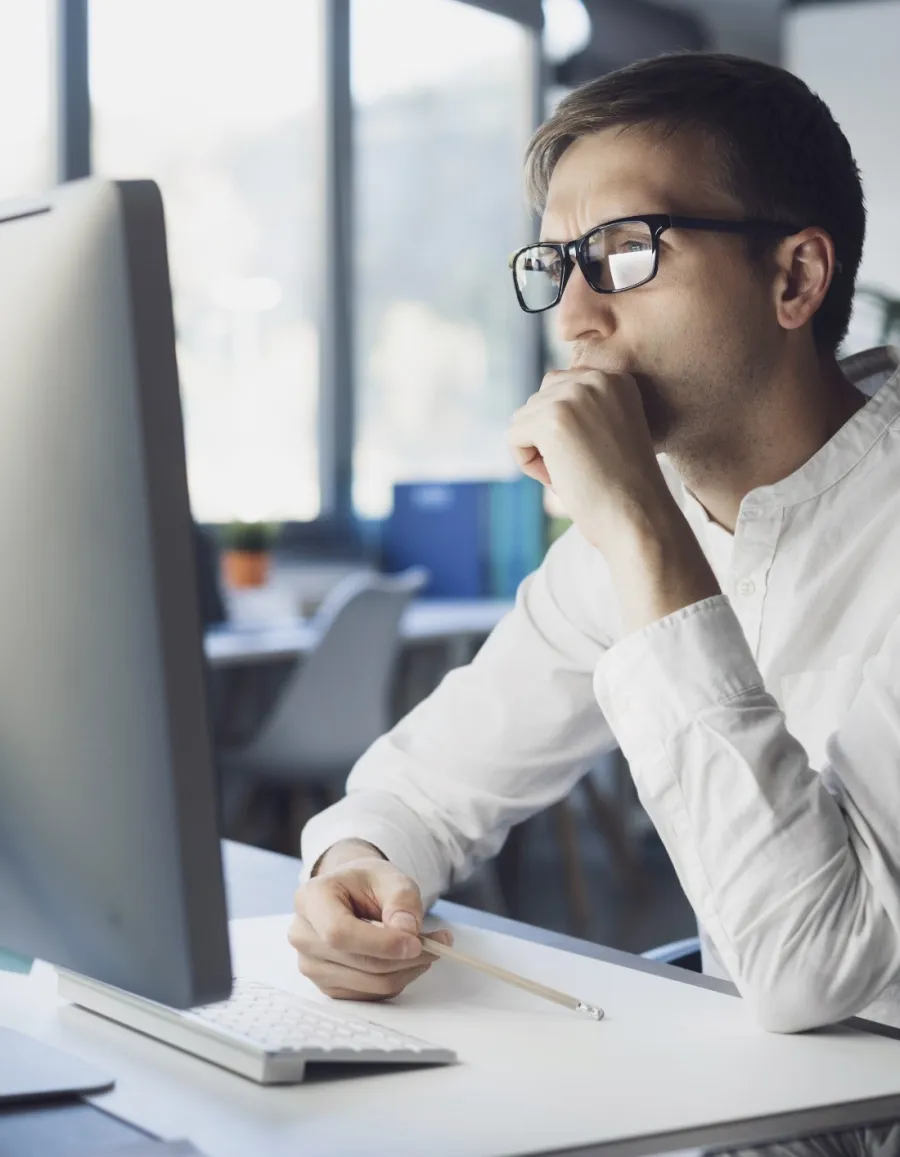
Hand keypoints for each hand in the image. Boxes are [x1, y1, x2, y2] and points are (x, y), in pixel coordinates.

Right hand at [288, 843, 452, 1000]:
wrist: (351, 893)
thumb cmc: (366, 883)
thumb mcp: (390, 877)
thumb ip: (401, 899)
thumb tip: (406, 931)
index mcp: (311, 899)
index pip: (340, 933)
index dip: (381, 944)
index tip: (416, 942)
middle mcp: (303, 935)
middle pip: (359, 962)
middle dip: (405, 957)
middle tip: (439, 943)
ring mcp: (311, 965)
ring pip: (369, 983)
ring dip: (406, 970)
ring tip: (426, 947)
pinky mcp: (327, 986)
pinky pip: (370, 995)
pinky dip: (397, 980)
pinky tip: (405, 959)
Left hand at [507, 368, 675, 550]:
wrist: (639, 517)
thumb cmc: (623, 490)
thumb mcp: (608, 434)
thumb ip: (582, 412)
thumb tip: (526, 412)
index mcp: (616, 379)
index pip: (559, 388)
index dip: (565, 431)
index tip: (593, 455)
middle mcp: (596, 379)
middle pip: (538, 401)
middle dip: (548, 440)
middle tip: (582, 468)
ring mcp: (574, 395)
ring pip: (523, 420)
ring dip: (539, 454)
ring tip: (575, 474)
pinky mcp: (552, 418)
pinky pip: (513, 437)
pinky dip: (528, 465)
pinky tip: (560, 478)